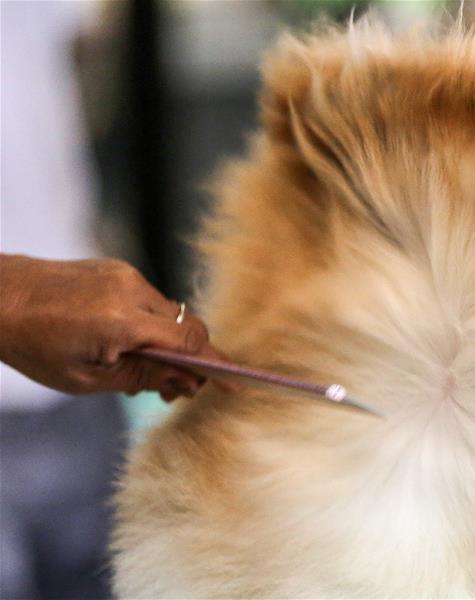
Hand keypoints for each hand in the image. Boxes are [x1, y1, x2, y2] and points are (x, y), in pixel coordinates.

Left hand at [0, 254, 223, 400]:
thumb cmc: (32, 343)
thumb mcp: (85, 378)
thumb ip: (141, 378)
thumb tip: (184, 381)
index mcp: (121, 322)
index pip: (188, 342)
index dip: (214, 364)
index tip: (232, 381)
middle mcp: (130, 291)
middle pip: (187, 327)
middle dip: (191, 359)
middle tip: (174, 389)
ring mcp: (125, 275)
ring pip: (170, 314)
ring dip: (168, 342)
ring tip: (143, 369)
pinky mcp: (117, 269)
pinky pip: (150, 300)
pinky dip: (149, 324)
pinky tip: (127, 343)